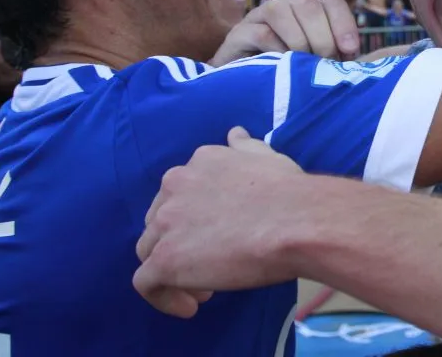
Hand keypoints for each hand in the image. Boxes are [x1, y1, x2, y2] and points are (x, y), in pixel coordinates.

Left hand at [133, 128, 309, 317]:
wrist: (295, 220)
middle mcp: (174, 187)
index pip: (180, 194)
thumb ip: (245, 147)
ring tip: (207, 287)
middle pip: (160, 222)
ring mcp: (166, 224)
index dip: (196, 219)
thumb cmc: (287, 190)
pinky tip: (190, 306)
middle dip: (183, 243)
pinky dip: (163, 297)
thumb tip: (235, 134)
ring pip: (150, 252)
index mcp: (197, 164)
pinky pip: (146, 284)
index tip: (220, 234)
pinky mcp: (165, 259)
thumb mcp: (266, 156)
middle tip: (215, 262)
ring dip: (175, 270)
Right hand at [210, 0, 360, 65]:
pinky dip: (277, 50)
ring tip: (302, 65)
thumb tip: (363, 68)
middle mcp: (284, 7)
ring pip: (281, 9)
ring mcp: (258, 17)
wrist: (244, 93)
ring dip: (299, 40)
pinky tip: (282, 67)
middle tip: (324, 64)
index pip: (331, 1)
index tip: (350, 52)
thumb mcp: (318, 68)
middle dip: (322, 37)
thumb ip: (338, 62)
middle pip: (308, 3)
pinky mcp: (238, 34)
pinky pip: (261, 32)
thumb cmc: (288, 80)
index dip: (344, 23)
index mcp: (307, 13)